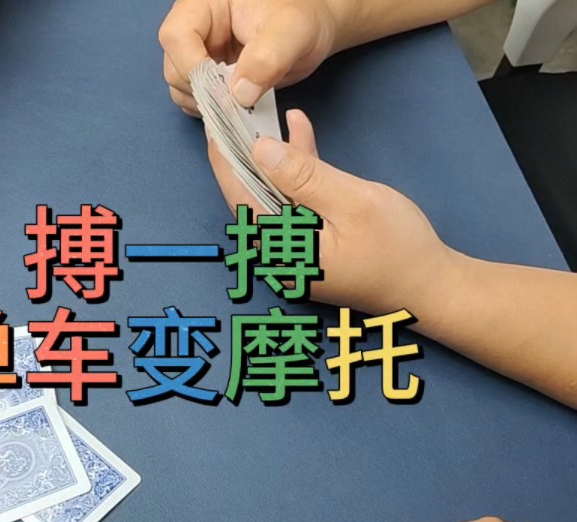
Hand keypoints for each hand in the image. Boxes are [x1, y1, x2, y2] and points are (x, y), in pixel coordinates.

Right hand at [159, 0, 350, 114]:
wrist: (313, 31)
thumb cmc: (303, 19)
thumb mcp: (293, 32)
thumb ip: (268, 58)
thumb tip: (240, 94)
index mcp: (205, 4)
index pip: (176, 36)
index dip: (191, 66)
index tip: (222, 90)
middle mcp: (195, 27)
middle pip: (174, 66)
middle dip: (203, 90)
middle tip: (238, 101)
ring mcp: (199, 53)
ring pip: (181, 87)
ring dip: (208, 104)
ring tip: (241, 104)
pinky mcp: (207, 76)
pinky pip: (195, 100)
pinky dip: (213, 111)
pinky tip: (238, 108)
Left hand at [210, 108, 463, 318]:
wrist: (431, 287)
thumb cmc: (397, 249)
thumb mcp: (351, 203)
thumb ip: (304, 177)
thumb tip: (259, 149)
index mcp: (278, 250)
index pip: (239, 196)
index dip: (226, 156)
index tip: (216, 121)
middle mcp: (275, 254)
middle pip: (249, 195)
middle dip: (243, 151)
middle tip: (235, 108)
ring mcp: (292, 250)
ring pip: (271, 194)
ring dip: (271, 155)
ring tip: (263, 111)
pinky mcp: (309, 242)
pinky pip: (293, 201)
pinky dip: (297, 170)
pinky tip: (298, 130)